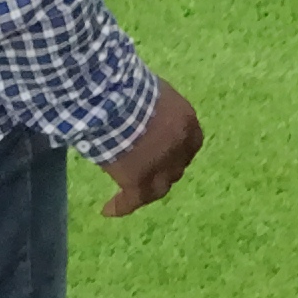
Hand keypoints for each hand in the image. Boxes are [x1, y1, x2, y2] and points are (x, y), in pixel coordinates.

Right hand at [101, 82, 209, 213]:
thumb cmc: (125, 87)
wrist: (110, 99)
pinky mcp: (138, 179)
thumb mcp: (151, 94)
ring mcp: (161, 165)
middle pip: (177, 165)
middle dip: (165, 169)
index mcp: (186, 120)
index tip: (166, 154)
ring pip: (160, 187)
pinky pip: (132, 199)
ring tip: (130, 194)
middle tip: (146, 171)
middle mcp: (180, 145)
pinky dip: (120, 206)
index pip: (190, 143)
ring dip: (147, 190)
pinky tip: (107, 209)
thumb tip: (143, 115)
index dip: (178, 151)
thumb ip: (154, 109)